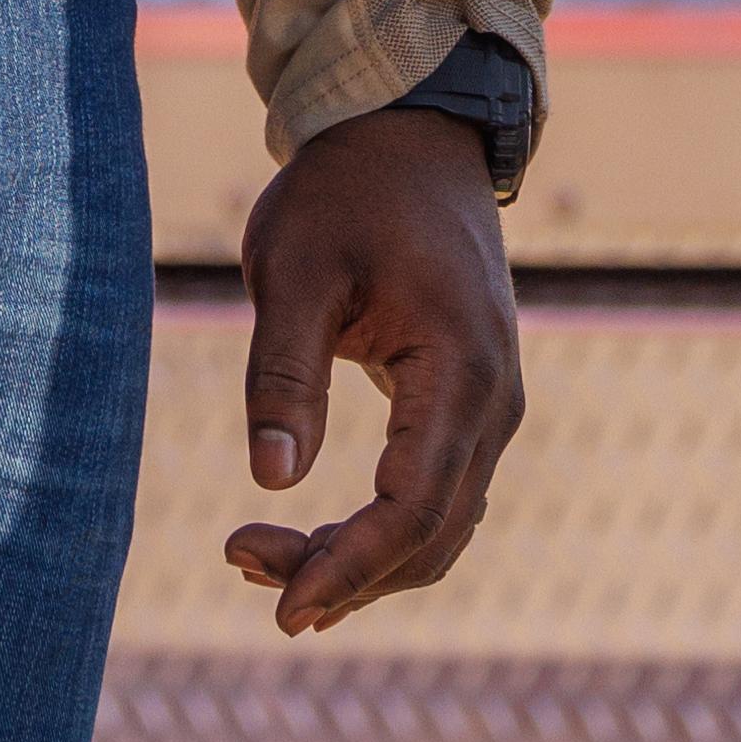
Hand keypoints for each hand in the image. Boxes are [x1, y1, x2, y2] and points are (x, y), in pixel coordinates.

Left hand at [222, 106, 523, 629]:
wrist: (410, 137)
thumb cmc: (344, 193)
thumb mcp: (295, 268)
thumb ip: (284, 371)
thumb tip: (270, 480)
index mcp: (460, 367)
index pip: (415, 506)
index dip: (350, 566)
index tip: (282, 604)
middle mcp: (494, 400)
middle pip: (430, 534)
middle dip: (343, 572)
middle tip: (245, 570)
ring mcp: (491, 407)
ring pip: (438, 527)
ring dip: (360, 561)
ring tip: (259, 559)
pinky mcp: (470, 406)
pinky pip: (437, 496)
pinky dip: (380, 532)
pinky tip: (314, 542)